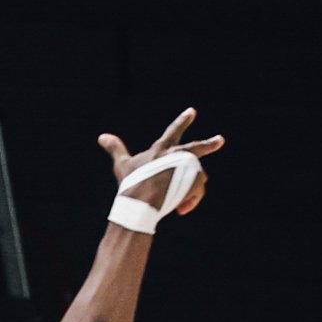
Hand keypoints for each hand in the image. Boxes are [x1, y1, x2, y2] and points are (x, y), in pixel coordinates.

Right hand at [95, 111, 223, 223]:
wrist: (140, 201)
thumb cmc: (130, 183)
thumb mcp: (122, 164)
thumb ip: (115, 148)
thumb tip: (101, 136)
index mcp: (161, 148)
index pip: (173, 131)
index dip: (182, 121)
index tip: (192, 111)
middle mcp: (178, 155)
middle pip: (197, 148)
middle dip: (210, 144)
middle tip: (220, 140)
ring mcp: (188, 167)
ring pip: (196, 177)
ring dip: (189, 190)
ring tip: (177, 204)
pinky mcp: (195, 180)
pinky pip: (198, 191)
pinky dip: (191, 201)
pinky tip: (181, 210)